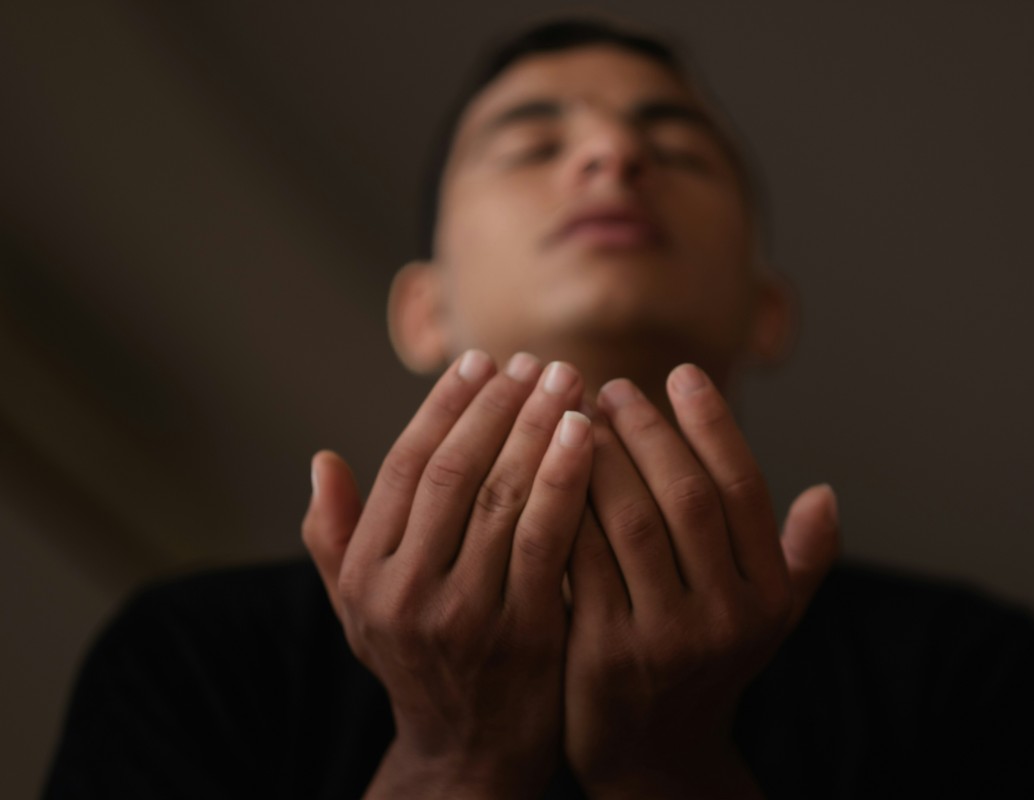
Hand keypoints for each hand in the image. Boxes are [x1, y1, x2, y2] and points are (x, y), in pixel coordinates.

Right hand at [302, 350, 592, 798]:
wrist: (466, 755)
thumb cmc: (419, 667)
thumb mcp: (359, 611)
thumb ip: (336, 537)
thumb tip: (321, 459)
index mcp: (365, 573)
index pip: (405, 465)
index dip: (445, 406)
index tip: (480, 361)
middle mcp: (404, 590)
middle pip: (454, 470)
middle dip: (498, 406)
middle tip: (533, 360)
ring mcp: (464, 613)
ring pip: (502, 495)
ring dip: (537, 428)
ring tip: (567, 380)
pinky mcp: (523, 632)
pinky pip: (548, 538)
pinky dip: (568, 480)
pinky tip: (590, 436)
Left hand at [564, 363, 838, 798]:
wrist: (656, 758)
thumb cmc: (707, 669)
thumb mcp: (766, 623)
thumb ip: (800, 561)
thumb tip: (827, 494)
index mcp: (768, 597)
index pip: (743, 489)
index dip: (713, 424)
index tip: (680, 374)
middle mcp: (727, 618)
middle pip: (687, 497)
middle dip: (647, 432)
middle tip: (611, 387)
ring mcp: (666, 640)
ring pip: (630, 522)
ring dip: (599, 458)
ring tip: (572, 414)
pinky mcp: (604, 655)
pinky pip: (580, 560)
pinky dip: (562, 507)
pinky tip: (542, 469)